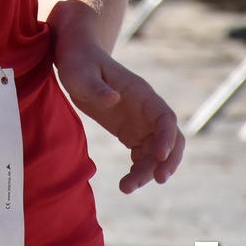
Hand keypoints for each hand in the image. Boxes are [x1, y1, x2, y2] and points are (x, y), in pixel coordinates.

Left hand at [52, 23, 183, 193]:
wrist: (76, 58)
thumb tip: (113, 100)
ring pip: (156, 152)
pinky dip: (139, 170)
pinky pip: (143, 155)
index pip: (164, 117)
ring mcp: (140, 122)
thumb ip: (96, 88)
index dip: (167, 137)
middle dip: (168, 161)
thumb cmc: (78, 62)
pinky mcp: (130, 132)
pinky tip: (126, 182)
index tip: (159, 155)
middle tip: (156, 180)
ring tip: (126, 187)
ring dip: (148, 171)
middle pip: (169, 139)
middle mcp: (146, 109)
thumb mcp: (80, 73)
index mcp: (140, 93)